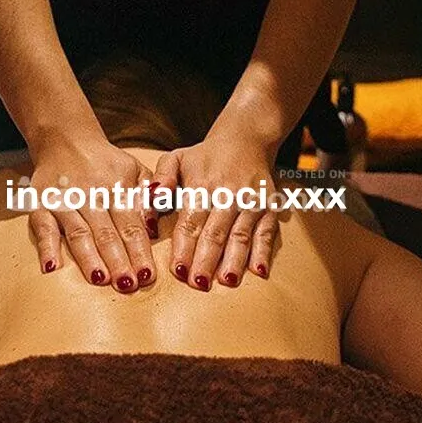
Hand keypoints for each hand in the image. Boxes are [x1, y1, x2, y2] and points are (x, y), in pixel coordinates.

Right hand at [29, 137, 157, 292]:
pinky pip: (42, 226)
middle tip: (128, 285)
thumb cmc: (107, 164)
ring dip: (89, 257)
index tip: (148, 274)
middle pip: (106, 231)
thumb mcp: (136, 170)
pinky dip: (46, 246)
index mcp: (117, 187)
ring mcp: (64, 199)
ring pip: (78, 231)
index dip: (140, 250)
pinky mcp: (40, 203)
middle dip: (118, 259)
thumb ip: (150, 197)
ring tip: (100, 279)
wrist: (66, 139)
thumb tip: (154, 228)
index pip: (131, 224)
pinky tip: (51, 267)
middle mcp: (91, 193)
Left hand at [150, 133, 278, 290]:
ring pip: (241, 234)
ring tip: (226, 282)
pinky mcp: (269, 207)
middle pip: (216, 232)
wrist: (245, 139)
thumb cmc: (204, 157)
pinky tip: (259, 272)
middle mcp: (228, 194)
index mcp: (202, 185)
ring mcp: (251, 202)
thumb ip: (161, 178)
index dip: (184, 247)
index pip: (191, 221)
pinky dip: (263, 252)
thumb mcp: (176, 158)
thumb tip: (153, 196)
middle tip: (198, 283)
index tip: (178, 270)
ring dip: (234, 260)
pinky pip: (267, 232)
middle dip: (206, 259)